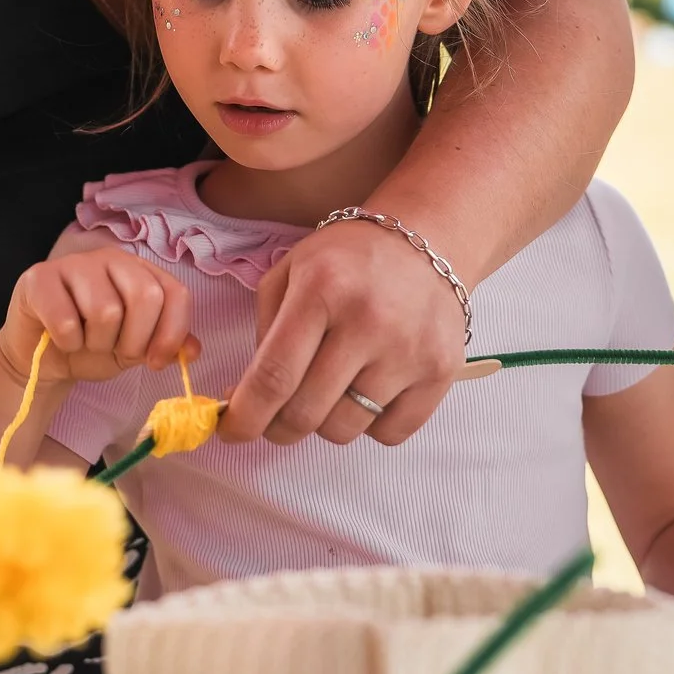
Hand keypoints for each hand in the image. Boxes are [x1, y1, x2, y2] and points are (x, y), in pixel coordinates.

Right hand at [0, 249, 193, 385]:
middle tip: (115, 351)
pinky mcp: (39, 277)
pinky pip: (65, 320)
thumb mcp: (135, 349)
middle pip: (144, 296)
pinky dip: (67, 342)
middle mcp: (110, 258)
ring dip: (96, 343)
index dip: (171, 333)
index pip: (175, 293)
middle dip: (133, 340)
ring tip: (85, 342)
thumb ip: (165, 345)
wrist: (41, 357)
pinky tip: (61, 338)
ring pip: (105, 310)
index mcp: (140, 270)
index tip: (155, 362)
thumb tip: (193, 350)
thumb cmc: (91, 346)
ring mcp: (73, 263)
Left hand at [220, 217, 465, 446]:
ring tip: (331, 389)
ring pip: (345, 429)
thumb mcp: (292, 271)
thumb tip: (245, 398)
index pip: (274, 375)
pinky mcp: (441, 371)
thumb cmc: (349, 258)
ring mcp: (410, 349)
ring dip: (325, 422)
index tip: (231, 432)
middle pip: (306, 412)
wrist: (428, 239)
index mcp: (322, 289)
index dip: (246, 416)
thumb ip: (264, 330)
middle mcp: (369, 320)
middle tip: (276, 417)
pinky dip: (371, 424)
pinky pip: (389, 433)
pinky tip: (370, 389)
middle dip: (279, 426)